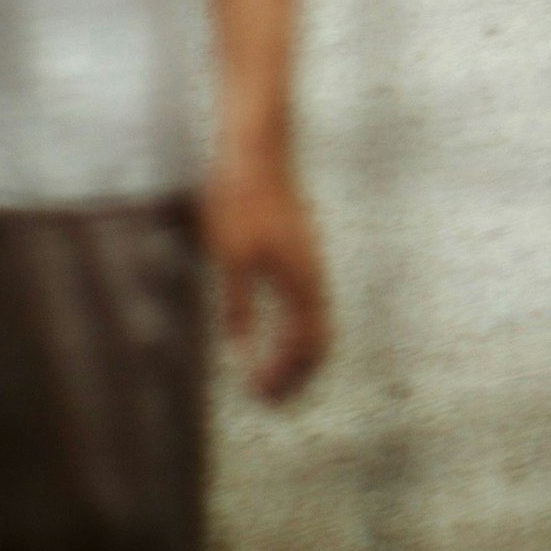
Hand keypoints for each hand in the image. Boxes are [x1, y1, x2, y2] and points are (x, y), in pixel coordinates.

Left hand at [207, 150, 330, 401]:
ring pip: (317, 321)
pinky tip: (275, 332)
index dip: (286, 376)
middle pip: (320, 339)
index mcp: (301, 282)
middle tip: (271, 399)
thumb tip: (239, 355)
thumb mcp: (230, 260)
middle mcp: (314, 276)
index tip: (261, 398)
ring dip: (298, 353)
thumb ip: (237, 309)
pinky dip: (297, 329)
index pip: (305, 345)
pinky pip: (309, 303)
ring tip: (271, 374)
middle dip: (298, 374)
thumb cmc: (240, 203)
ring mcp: (311, 262)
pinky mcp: (302, 252)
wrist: (257, 151)